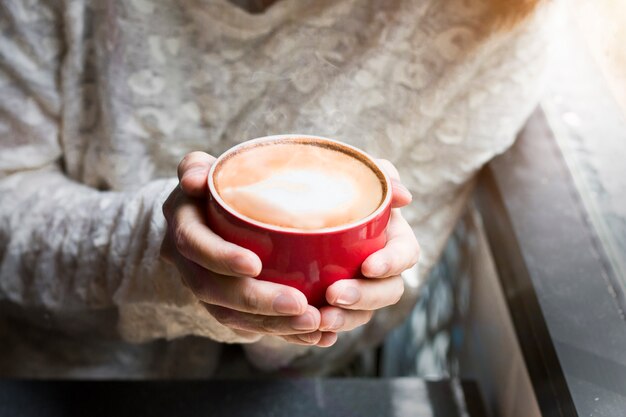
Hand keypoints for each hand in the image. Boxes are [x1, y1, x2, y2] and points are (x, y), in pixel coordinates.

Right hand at [161, 152, 335, 346]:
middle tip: (301, 306)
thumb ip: (196, 168)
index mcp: (182, 225)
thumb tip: (194, 180)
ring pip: (231, 315)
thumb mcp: (201, 169)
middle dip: (257, 302)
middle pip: (214, 290)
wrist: (204, 215)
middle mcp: (186, 262)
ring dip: (273, 324)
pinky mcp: (224, 304)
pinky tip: (312, 336)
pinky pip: (247, 325)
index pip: (194, 245)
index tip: (255, 264)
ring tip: (314, 325)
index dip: (221, 257)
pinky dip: (280, 332)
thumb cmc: (214, 185)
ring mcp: (204, 286)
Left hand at [318, 159, 419, 333]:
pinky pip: (337, 325)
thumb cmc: (337, 186)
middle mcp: (381, 269)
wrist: (299, 205)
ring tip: (320, 320)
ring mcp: (360, 290)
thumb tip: (405, 197)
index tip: (369, 266)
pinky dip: (326, 333)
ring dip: (345, 320)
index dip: (392, 263)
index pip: (406, 255)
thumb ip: (383, 175)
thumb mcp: (359, 173)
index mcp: (393, 239)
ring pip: (363, 314)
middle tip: (335, 295)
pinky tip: (311, 334)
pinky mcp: (336, 305)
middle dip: (365, 297)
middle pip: (387, 292)